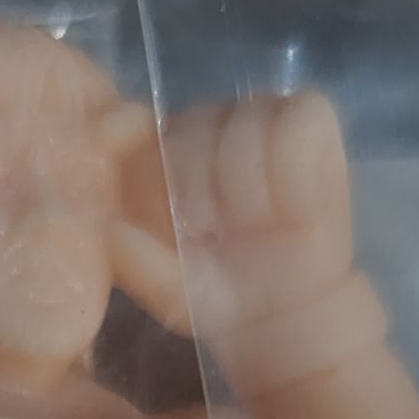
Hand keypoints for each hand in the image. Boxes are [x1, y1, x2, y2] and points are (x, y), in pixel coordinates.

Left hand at [146, 92, 352, 344]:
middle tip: (224, 238)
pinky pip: (297, 123)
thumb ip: (138, 263)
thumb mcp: (172, 290)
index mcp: (155, 152)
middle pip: (196, 130)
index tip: (187, 232)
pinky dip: (295, 176)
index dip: (169, 184)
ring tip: (259, 229)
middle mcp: (200, 123)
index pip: (146, 136)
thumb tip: (110, 232)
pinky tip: (294, 213)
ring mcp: (253, 111)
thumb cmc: (218, 290)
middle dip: (212, 196)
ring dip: (253, 191)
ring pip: (247, 125)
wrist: (282, 307)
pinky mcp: (308, 113)